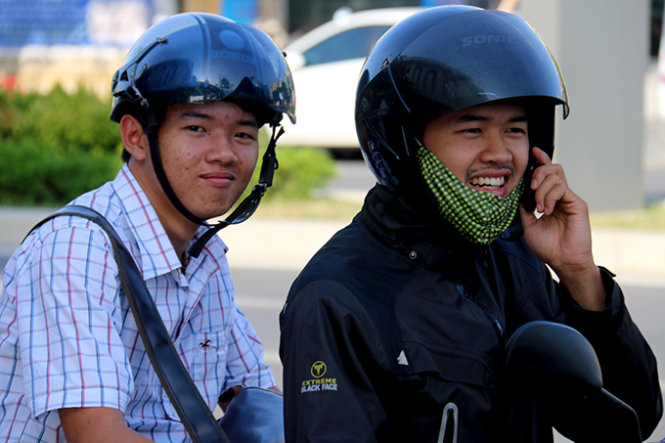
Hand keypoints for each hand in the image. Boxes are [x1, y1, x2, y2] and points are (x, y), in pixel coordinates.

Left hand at [518, 147, 605, 310]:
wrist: (563, 261)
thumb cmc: (548, 247)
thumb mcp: (528, 225)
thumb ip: (523, 208)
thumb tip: (515, 195)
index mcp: (550, 200)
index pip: (548, 174)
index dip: (542, 160)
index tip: (533, 151)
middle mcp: (561, 196)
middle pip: (553, 168)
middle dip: (539, 171)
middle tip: (531, 187)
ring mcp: (570, 199)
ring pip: (556, 176)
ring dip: (541, 190)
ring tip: (539, 208)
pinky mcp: (577, 203)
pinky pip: (561, 188)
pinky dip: (549, 197)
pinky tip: (546, 211)